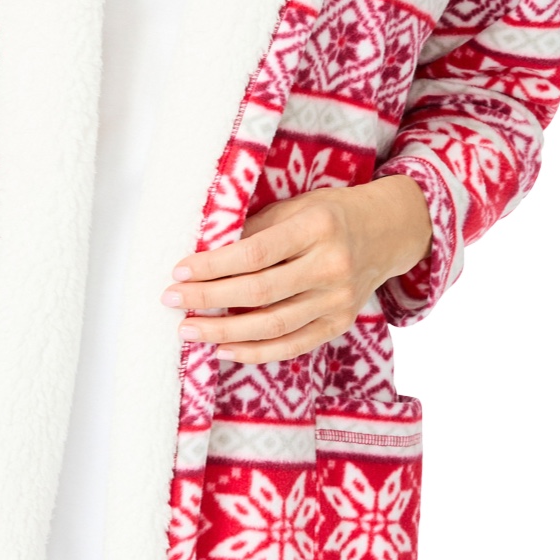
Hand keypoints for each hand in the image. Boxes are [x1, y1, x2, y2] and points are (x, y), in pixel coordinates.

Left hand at [160, 176, 430, 364]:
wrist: (388, 231)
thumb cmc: (330, 215)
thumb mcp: (296, 207)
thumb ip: (255, 229)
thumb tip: (205, 254)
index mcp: (318, 227)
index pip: (255, 253)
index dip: (214, 266)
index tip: (180, 270)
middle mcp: (331, 266)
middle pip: (260, 292)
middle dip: (208, 299)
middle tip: (172, 300)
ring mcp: (338, 300)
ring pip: (273, 326)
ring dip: (224, 332)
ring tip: (188, 330)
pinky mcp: (340, 324)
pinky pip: (292, 346)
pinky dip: (255, 352)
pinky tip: (224, 349)